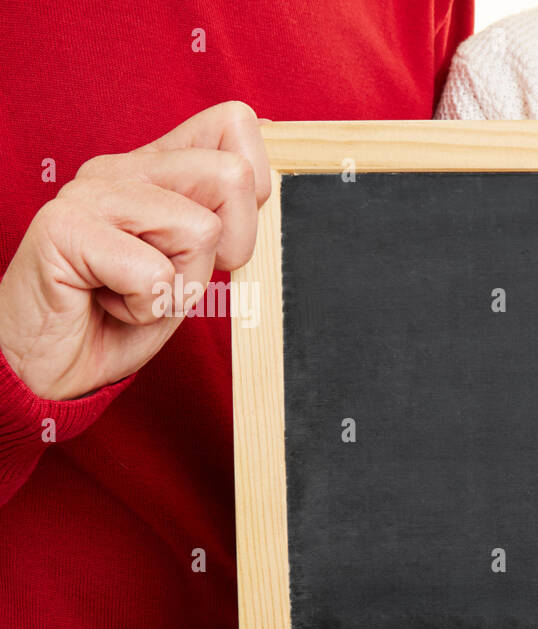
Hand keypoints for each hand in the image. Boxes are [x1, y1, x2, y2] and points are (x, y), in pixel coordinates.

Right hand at [0, 101, 270, 400]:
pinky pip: (154, 274)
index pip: (235, 124)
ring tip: (133, 292)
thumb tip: (259, 179)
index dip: (254, 193)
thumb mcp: (192, 267)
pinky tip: (106, 303)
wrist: (50, 367)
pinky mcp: (65, 226)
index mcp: (157, 168)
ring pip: (199, 229)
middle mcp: (124, 168)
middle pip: (233, 175)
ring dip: (180, 286)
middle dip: (226, 249)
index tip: (219, 241)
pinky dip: (143, 308)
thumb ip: (224, 220)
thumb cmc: (121, 317)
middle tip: (173, 277)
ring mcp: (90, 192)